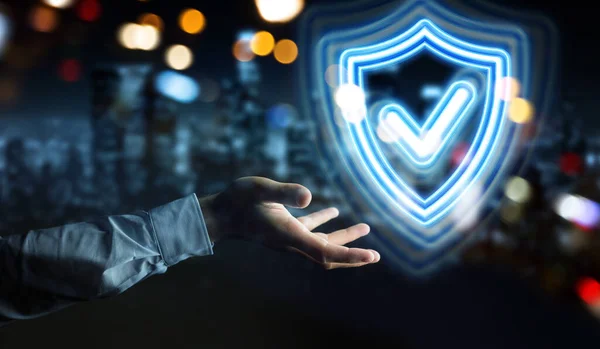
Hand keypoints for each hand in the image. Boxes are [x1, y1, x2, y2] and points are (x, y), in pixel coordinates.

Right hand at [198, 177, 379, 268]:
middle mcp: (292, 241)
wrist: (220, 212)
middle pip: (328, 254)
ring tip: (365, 227)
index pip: (326, 251)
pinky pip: (310, 230)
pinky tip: (333, 212)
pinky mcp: (285, 228)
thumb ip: (284, 192)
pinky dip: (325, 224)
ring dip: (344, 237)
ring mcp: (289, 236)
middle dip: (352, 255)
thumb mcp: (261, 189)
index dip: (350, 256)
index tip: (372, 257)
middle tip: (374, 256)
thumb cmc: (238, 200)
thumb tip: (308, 196)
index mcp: (290, 235)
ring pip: (322, 242)